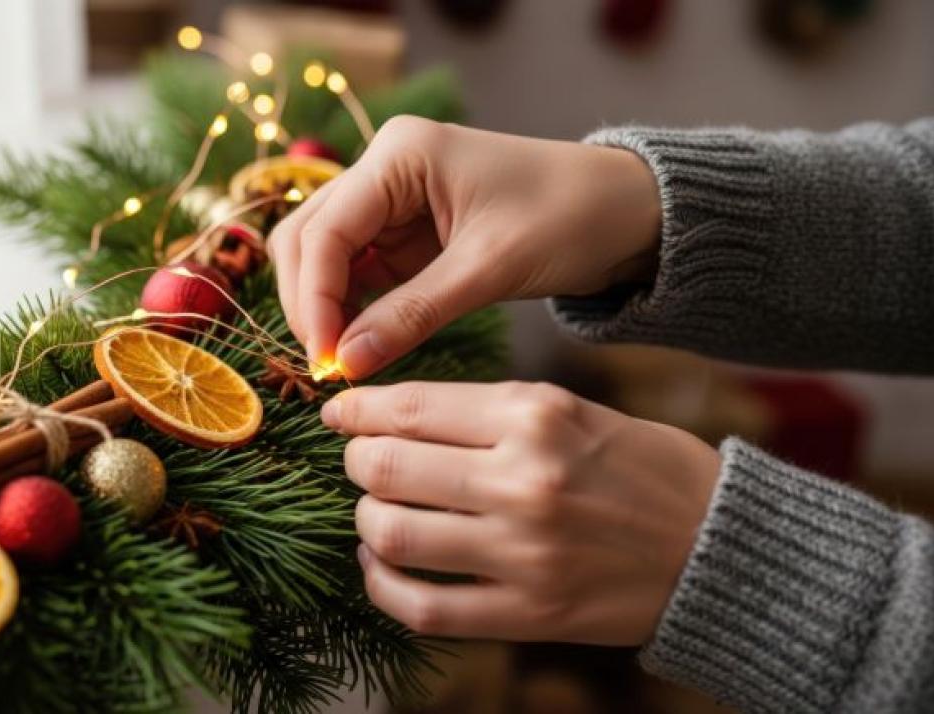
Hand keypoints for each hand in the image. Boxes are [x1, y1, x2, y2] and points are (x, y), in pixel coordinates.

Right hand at [270, 117, 661, 377]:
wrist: (625, 210)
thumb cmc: (568, 218)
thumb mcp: (488, 268)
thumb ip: (411, 314)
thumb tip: (345, 362)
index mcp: (399, 154)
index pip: (325, 230)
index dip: (314, 298)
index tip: (324, 359)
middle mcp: (383, 168)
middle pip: (308, 237)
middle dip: (308, 302)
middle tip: (325, 365)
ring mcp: (390, 200)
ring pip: (324, 256)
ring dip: (323, 307)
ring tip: (341, 361)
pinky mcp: (404, 232)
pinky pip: (356, 272)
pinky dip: (350, 309)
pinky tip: (360, 345)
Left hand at [326, 381, 719, 644]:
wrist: (721, 547)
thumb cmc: (644, 468)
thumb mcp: (573, 410)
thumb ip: (487, 413)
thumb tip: (393, 416)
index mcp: (535, 415)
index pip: (409, 408)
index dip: (356, 412)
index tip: (339, 414)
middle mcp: (523, 480)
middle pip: (385, 468)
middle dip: (356, 462)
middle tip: (360, 461)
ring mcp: (523, 553)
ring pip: (391, 534)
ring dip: (367, 520)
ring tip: (377, 512)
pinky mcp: (529, 612)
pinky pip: (422, 607)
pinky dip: (383, 585)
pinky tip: (384, 565)